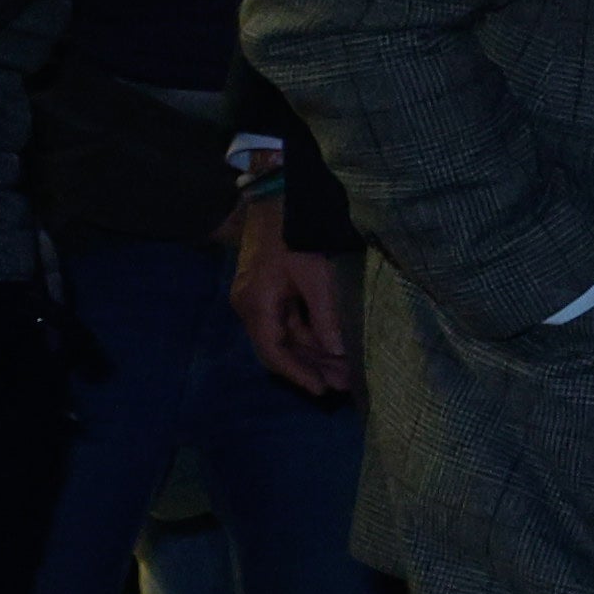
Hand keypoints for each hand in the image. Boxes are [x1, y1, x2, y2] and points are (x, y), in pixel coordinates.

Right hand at [229, 194, 350, 398]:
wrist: (274, 203)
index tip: (322, 390)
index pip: (274, 352)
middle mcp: (250, 308)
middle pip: (280, 349)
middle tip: (343, 385)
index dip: (298, 374)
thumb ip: (325, 316)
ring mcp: (256, 302)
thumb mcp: (316, 276)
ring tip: (343, 373)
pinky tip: (330, 350)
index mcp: (256, 305)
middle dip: (311, 369)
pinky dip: (309, 339)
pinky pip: (288, 325)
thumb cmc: (295, 236)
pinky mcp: (267, 295)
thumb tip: (336, 352)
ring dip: (312, 356)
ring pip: (285, 339)